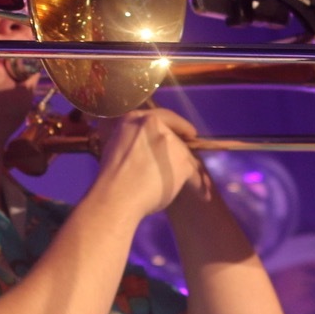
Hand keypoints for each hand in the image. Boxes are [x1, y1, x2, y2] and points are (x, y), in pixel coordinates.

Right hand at [87, 107, 204, 222]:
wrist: (116, 194)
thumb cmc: (110, 178)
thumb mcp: (117, 147)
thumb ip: (135, 142)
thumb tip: (146, 151)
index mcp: (134, 118)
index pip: (162, 117)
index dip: (177, 125)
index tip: (189, 133)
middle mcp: (154, 124)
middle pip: (175, 139)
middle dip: (176, 154)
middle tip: (176, 170)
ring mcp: (170, 141)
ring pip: (184, 156)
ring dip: (184, 171)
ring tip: (190, 186)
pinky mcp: (181, 159)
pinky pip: (194, 173)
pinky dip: (199, 186)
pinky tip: (204, 196)